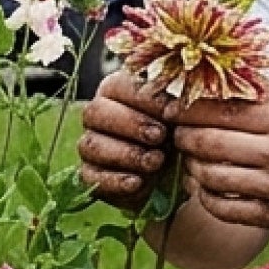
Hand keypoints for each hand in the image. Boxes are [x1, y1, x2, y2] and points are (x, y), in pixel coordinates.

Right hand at [76, 71, 178, 210]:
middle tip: (160, 136)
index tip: (171, 111)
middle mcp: (96, 115)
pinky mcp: (89, 175)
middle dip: (131, 124)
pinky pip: (91, 178)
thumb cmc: (174, 133)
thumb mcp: (179, 117)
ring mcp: (90, 146)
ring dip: (125, 154)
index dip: (143, 98)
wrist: (172, 173)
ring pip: (92, 145)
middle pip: (96, 112)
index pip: (117, 86)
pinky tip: (136, 182)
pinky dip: (114, 181)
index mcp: (115, 91)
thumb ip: (176, 104)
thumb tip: (176, 103)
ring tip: (156, 162)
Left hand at [173, 96, 268, 231]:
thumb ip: (256, 103)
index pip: (223, 110)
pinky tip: (206, 187)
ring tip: (192, 160)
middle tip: (177, 135)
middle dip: (183, 138)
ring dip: (191, 168)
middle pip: (210, 143)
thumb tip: (206, 88)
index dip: (189, 110)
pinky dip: (205, 197)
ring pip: (211, 176)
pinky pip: (223, 209)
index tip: (174, 110)